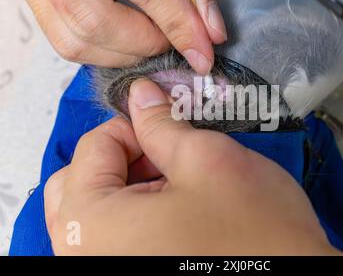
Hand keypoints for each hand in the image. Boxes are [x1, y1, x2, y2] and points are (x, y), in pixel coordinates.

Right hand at [4, 0, 226, 73]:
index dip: (177, 26)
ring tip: (147, 39)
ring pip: (74, 42)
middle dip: (143, 45)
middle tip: (169, 41)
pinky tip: (122, 36)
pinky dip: (100, 49)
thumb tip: (211, 32)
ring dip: (121, 54)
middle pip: (96, 22)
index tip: (202, 55)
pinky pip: (62, 40)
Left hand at [44, 78, 339, 254]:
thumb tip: (140, 94)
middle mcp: (83, 253)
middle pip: (78, 183)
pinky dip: (135, 214)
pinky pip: (112, 238)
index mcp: (93, 222)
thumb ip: (161, 122)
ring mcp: (104, 267)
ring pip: (95, 211)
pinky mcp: (128, 271)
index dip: (134, 127)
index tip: (170, 128)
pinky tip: (175, 211)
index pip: (92, 147)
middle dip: (123, 158)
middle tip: (168, 156)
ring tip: (177, 185)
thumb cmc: (253, 228)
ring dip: (129, 186)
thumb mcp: (206, 160)